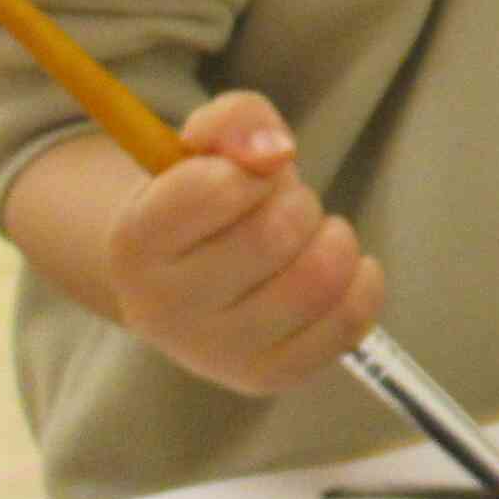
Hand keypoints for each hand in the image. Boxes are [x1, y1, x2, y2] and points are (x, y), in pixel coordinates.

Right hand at [105, 91, 385, 394]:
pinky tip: (346, 267)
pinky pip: (347, 325)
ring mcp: (214, 353)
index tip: (248, 175)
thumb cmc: (208, 205)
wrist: (191, 281)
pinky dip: (363, 282)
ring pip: (316, 280)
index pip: (214, 187)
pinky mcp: (265, 377)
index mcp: (134, 244)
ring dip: (334, 239)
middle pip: (276, 233)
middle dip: (299, 201)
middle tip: (286, 206)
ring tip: (315, 235)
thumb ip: (235, 121)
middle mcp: (162, 309)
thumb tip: (274, 152)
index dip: (250, 167)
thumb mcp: (210, 145)